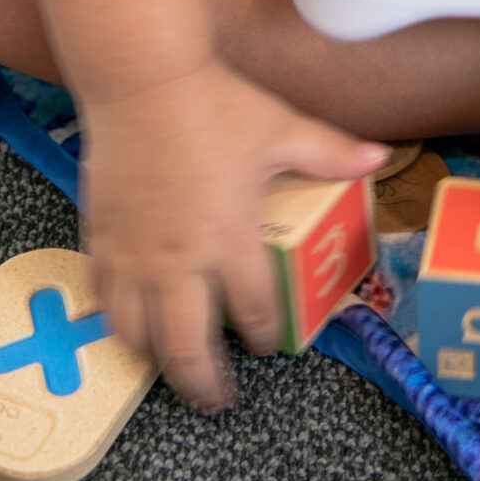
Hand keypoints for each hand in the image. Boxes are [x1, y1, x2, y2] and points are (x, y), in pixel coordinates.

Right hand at [81, 58, 385, 408]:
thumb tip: (378, 157)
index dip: (265, 336)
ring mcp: (135, 255)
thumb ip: (329, 151)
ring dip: (155, 359)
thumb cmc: (215, 104)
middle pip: (187, 349)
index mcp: (231, 240)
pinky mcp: (101, 239)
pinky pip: (102, 298)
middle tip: (214, 400)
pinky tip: (126, 319)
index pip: (255, 311)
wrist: (143, 81)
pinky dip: (114, 318)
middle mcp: (180, 262)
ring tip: (168, 365)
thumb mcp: (280, 127)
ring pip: (136, 336)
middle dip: (203, 385)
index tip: (267, 344)